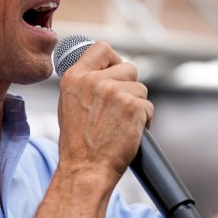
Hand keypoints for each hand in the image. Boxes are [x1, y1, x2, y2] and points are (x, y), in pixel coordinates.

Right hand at [56, 41, 153, 181]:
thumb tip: (103, 71)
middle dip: (129, 87)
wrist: (86, 169)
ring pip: (141, 89)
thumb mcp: (69, 104)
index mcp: (75, 77)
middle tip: (119, 109)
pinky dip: (144, 120)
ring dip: (137, 105)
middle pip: (129, 68)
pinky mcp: (133, 106)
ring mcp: (115, 92)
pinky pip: (148, 107)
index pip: (101, 48)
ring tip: (121, 124)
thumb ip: (85, 83)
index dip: (114, 59)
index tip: (116, 71)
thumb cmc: (78, 144)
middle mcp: (94, 81)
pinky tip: (130, 132)